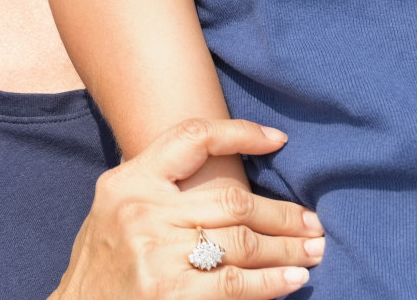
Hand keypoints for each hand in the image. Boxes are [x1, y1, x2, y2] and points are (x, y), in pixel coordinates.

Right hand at [52, 118, 323, 299]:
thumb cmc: (104, 265)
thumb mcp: (116, 210)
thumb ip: (158, 189)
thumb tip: (230, 179)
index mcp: (128, 181)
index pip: (191, 138)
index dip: (239, 133)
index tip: (278, 139)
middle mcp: (141, 211)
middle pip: (232, 200)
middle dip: (282, 215)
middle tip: (313, 223)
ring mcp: (155, 254)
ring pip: (241, 242)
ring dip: (286, 248)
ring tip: (313, 252)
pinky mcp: (171, 294)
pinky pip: (235, 283)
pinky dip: (270, 282)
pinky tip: (292, 279)